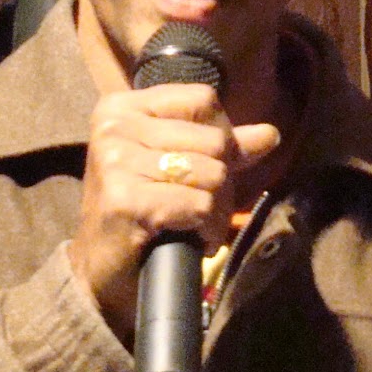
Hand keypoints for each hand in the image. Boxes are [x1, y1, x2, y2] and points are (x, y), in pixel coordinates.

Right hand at [69, 83, 279, 339]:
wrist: (100, 272)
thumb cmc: (139, 212)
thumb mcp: (175, 168)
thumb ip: (221, 146)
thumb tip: (271, 133)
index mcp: (121, 107)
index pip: (202, 99)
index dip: (222, 134)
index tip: (208, 166)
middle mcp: (113, 127)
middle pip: (213, 139)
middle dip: (222, 180)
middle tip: (201, 206)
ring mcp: (115, 162)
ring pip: (213, 174)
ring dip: (216, 209)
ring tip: (195, 223)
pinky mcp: (125, 200)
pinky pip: (199, 205)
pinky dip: (206, 228)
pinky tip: (191, 238)